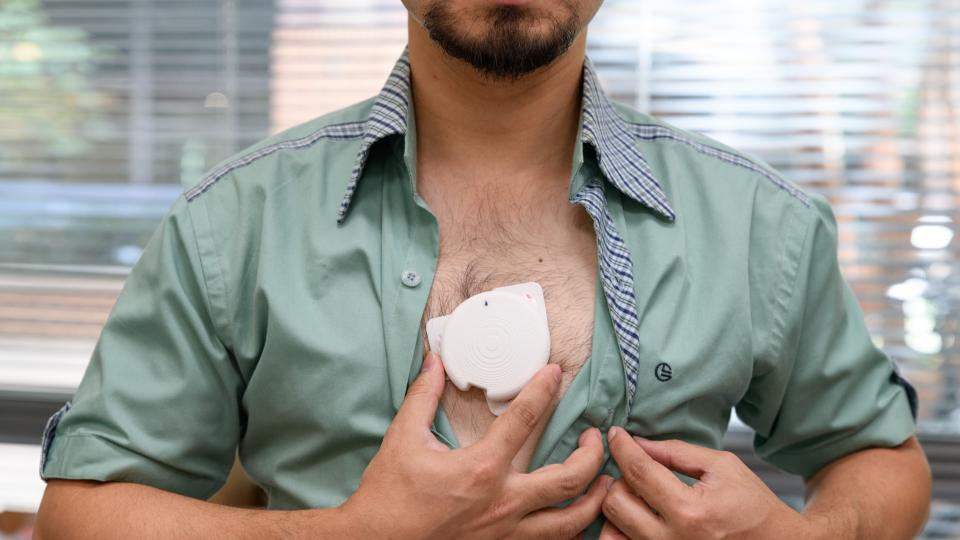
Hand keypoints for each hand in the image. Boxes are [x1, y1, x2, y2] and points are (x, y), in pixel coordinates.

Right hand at [340, 352, 611, 539]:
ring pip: (569, 522)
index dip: (543, 390)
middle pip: (568, 479)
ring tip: (606, 483)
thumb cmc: (389, 496)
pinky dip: (570, 531)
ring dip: (594, 501)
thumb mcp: (403, 438)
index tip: (555, 374)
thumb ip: (423, 396)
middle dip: (592, 456)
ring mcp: (505, 533)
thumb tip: (434, 362)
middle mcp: (502, 503)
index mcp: (481, 469)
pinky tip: (574, 518)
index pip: (524, 419)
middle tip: (596, 439)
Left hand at [600, 427, 814, 539]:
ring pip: (611, 527)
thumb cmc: (752, 506)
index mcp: (690, 511)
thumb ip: (676, 453)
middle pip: (616, 501)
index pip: (639, 471)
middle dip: (619, 476)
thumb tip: (637, 442)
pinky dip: (620, 528)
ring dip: (617, 503)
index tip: (615, 433)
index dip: (621, 446)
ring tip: (635, 491)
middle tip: (632, 466)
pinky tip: (637, 513)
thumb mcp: (721, 467)